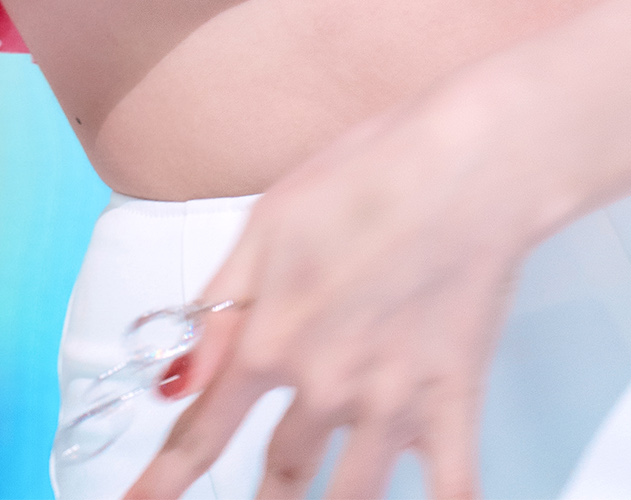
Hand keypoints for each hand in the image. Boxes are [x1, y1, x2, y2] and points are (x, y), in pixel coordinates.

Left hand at [127, 86, 529, 499]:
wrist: (465, 164)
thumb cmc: (368, 174)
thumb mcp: (266, 224)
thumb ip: (217, 310)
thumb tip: (171, 378)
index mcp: (271, 337)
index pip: (204, 430)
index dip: (165, 479)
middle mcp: (325, 384)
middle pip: (281, 472)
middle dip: (263, 499)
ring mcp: (390, 401)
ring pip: (351, 497)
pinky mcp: (452, 400)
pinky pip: (451, 486)